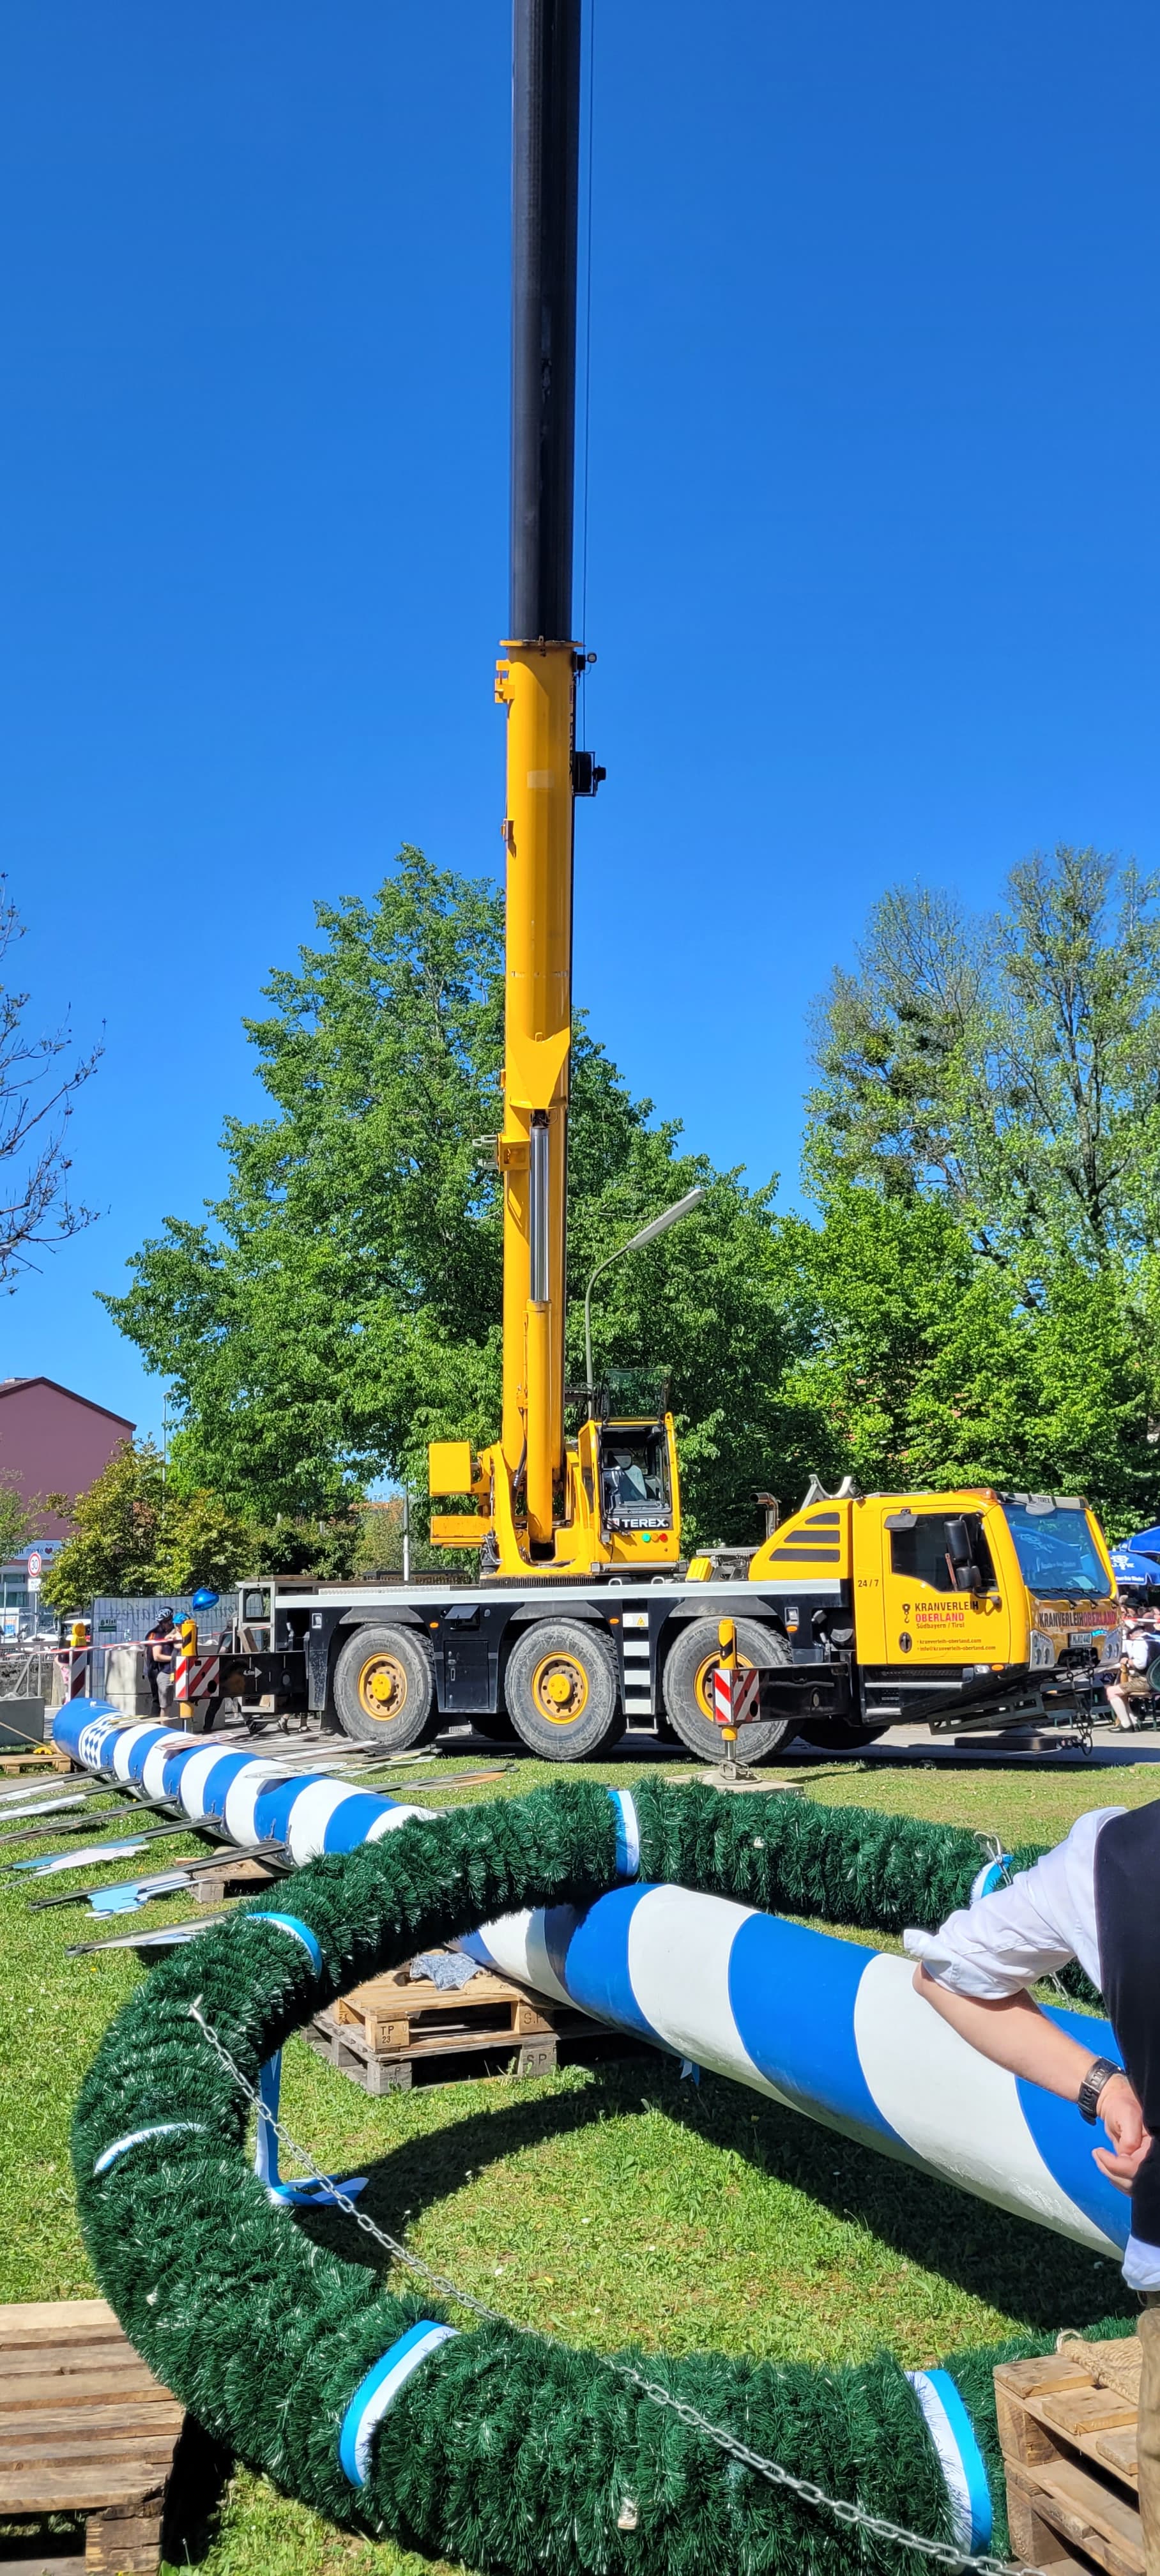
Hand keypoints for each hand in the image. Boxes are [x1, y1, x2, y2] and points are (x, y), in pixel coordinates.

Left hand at [1091, 2071, 1151, 2192]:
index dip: (1119, 2166)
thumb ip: (1129, 2140)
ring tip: (1099, 2158)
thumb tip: (1125, 2157)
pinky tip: (1103, 2162)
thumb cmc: (1121, 2105)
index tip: (1100, 2152)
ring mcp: (1144, 2162)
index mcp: (1153, 2146)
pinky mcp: (1136, 2165)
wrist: (1114, 2102)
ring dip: (1112, 2175)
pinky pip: (1126, 2179)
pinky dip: (1113, 2175)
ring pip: (1130, 2183)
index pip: (1138, 2167)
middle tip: (1098, 2156)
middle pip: (1134, 2180)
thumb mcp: (1127, 2116)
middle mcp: (1151, 2157)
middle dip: (1113, 2172)